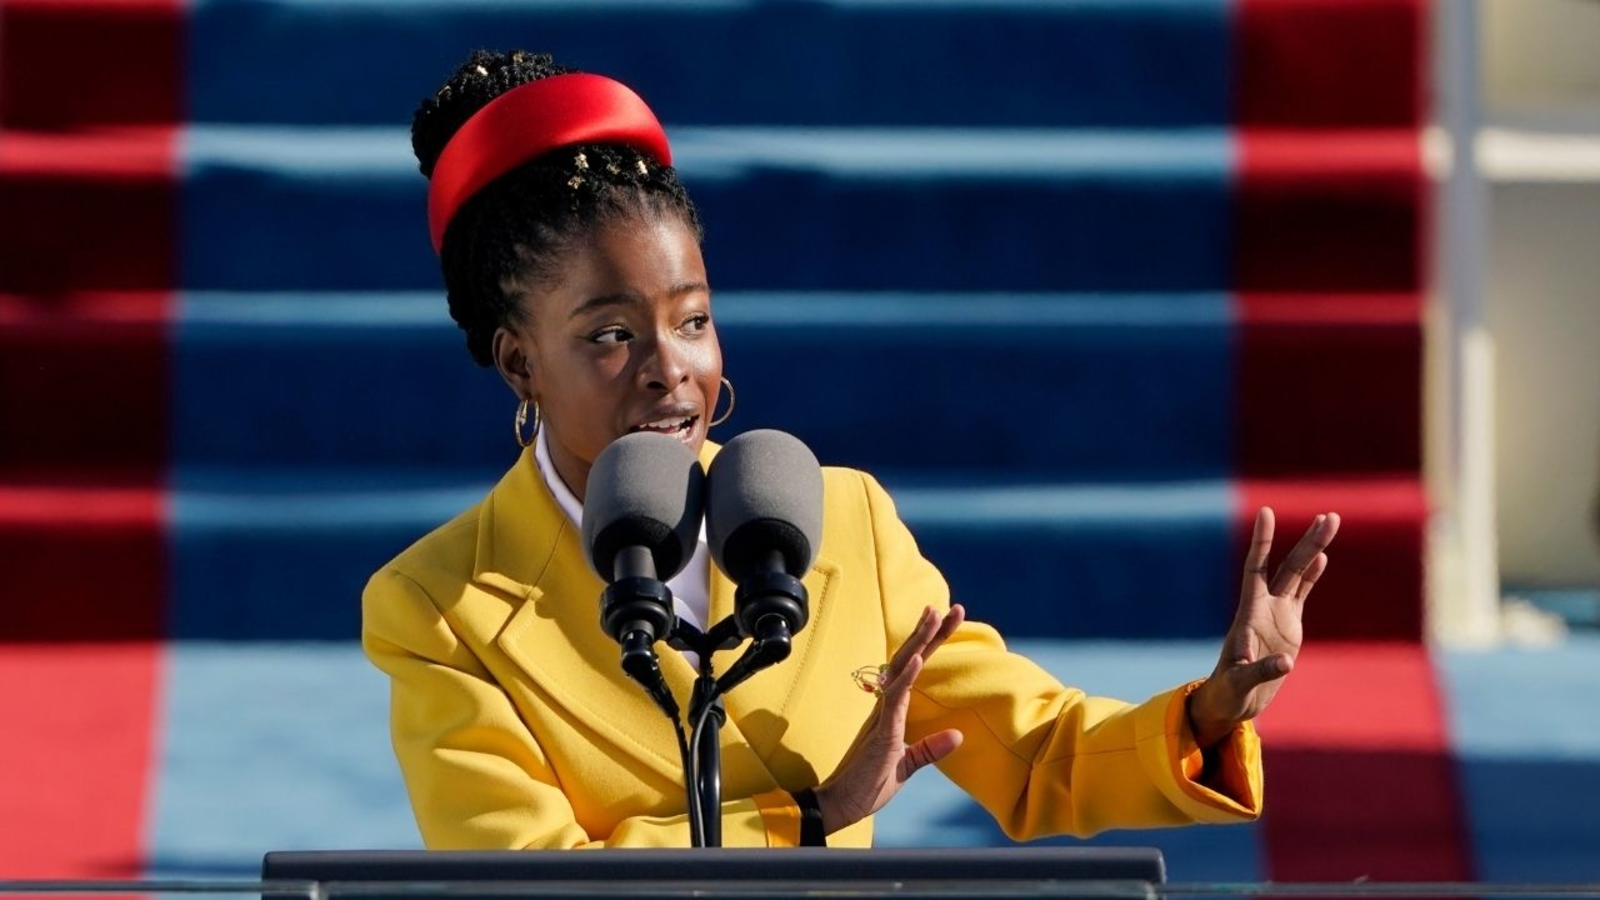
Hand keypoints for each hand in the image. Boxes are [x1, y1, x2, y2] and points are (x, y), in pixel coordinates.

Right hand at [813, 604, 965, 833]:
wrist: (841, 806)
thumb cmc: (868, 785)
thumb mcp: (906, 766)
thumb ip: (929, 749)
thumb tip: (958, 735)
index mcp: (892, 710)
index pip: (915, 668)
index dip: (932, 644)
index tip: (948, 619)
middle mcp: (885, 706)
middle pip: (910, 659)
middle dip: (931, 633)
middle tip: (952, 608)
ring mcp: (882, 716)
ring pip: (902, 670)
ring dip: (920, 643)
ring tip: (935, 617)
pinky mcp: (881, 733)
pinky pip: (894, 699)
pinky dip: (905, 678)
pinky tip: (918, 659)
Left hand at [1188, 508, 1340, 747]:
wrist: (1233, 700)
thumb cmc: (1229, 692)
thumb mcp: (1241, 684)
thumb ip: (1260, 671)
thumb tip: (1286, 663)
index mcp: (1249, 614)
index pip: (1256, 568)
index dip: (1262, 542)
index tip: (1266, 512)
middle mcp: (1264, 607)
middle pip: (1288, 567)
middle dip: (1308, 542)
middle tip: (1330, 516)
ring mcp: (1277, 614)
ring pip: (1298, 575)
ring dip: (1314, 550)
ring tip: (1330, 521)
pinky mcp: (1289, 627)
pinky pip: (1302, 595)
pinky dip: (1313, 576)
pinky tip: (1323, 558)